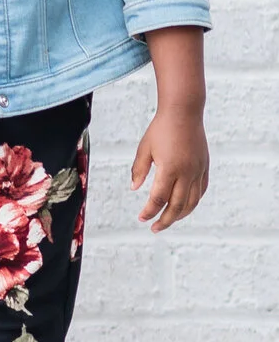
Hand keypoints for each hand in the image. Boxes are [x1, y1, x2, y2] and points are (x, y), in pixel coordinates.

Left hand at [131, 106, 208, 231]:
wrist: (183, 113)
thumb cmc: (160, 129)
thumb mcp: (144, 149)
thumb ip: (139, 170)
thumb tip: (135, 189)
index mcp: (169, 168)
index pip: (159, 198)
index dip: (150, 211)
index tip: (141, 218)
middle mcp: (187, 173)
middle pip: (177, 205)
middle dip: (165, 220)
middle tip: (154, 228)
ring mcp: (198, 171)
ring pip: (192, 201)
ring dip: (180, 214)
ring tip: (168, 221)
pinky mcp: (204, 167)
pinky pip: (201, 191)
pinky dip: (193, 202)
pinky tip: (184, 207)